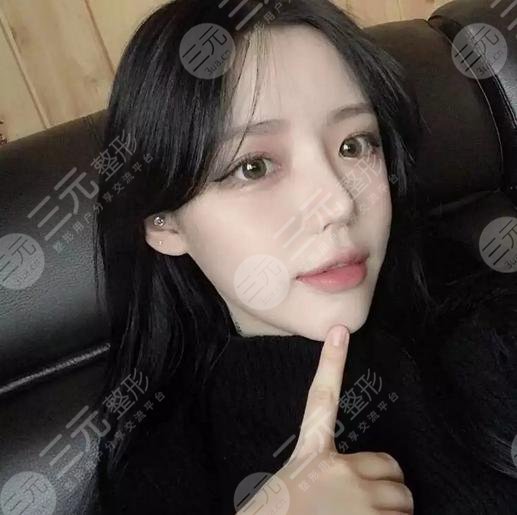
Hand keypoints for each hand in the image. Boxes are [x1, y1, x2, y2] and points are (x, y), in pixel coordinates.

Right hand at [236, 325, 413, 514]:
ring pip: (402, 500)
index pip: (320, 398)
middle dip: (387, 485)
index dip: (331, 362)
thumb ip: (318, 474)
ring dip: (390, 512)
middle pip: (390, 466)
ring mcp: (357, 497)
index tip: (340, 330)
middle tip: (366, 502)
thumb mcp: (291, 489)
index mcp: (310, 455)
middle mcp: (338, 469)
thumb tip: (345, 482)